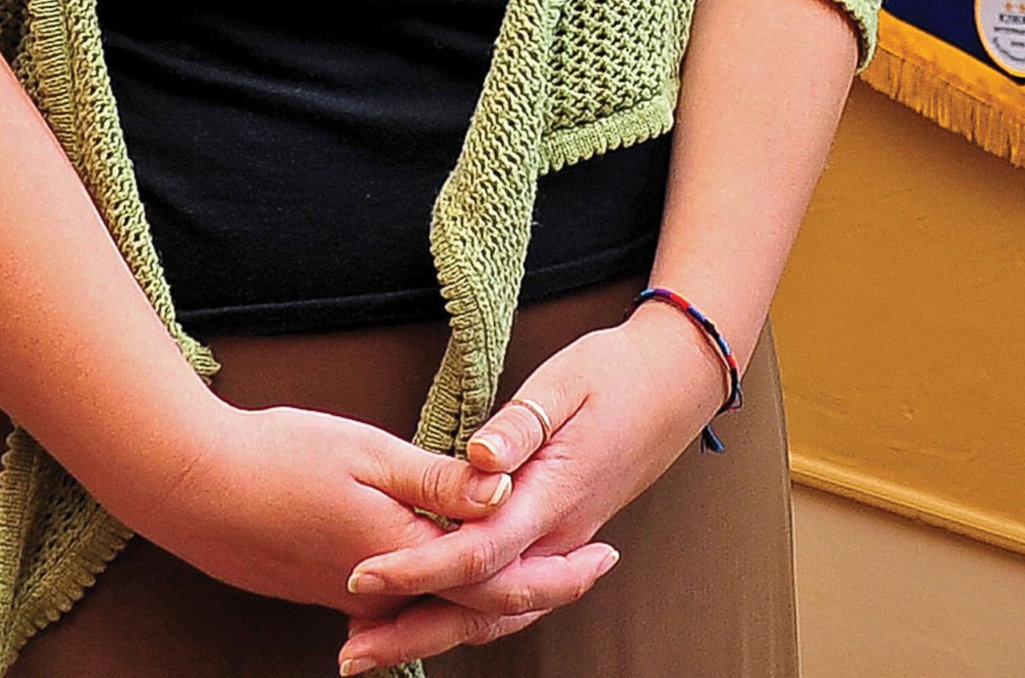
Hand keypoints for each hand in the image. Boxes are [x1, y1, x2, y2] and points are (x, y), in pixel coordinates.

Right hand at [121, 396, 614, 620]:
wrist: (194, 490)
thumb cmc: (279, 456)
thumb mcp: (368, 452)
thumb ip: (438, 481)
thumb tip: (503, 492)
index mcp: (402, 554)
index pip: (496, 580)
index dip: (554, 572)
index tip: (601, 556)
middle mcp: (385, 591)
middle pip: (478, 607)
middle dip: (541, 590)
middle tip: (593, 567)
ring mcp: (355, 598)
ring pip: (444, 610)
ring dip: (499, 595)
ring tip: (548, 570)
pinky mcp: (331, 591)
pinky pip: (410, 607)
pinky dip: (449, 596)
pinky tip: (463, 576)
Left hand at [335, 301, 731, 671]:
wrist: (673, 386)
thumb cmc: (614, 374)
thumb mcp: (563, 382)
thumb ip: (520, 425)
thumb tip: (480, 459)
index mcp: (551, 495)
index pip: (475, 551)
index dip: (414, 567)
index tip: (361, 574)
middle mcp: (557, 535)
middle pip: (482, 603)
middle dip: (414, 630)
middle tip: (351, 653)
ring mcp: (562, 545)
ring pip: (499, 612)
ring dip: (437, 634)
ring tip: (376, 648)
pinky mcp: (561, 541)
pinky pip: (513, 596)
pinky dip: (471, 618)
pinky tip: (434, 620)